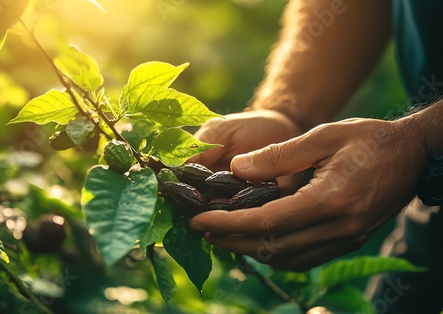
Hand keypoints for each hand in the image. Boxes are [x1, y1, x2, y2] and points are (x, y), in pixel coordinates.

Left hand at [190, 118, 427, 270]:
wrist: (412, 154)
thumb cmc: (369, 139)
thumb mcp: (324, 137)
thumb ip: (279, 156)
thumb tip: (236, 169)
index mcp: (330, 200)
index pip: (266, 222)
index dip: (228, 224)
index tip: (199, 220)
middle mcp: (338, 228)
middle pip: (273, 247)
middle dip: (232, 242)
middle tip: (203, 231)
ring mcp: (346, 240)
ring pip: (288, 259)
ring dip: (251, 251)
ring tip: (224, 237)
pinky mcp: (349, 242)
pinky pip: (305, 258)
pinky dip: (277, 254)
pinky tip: (260, 242)